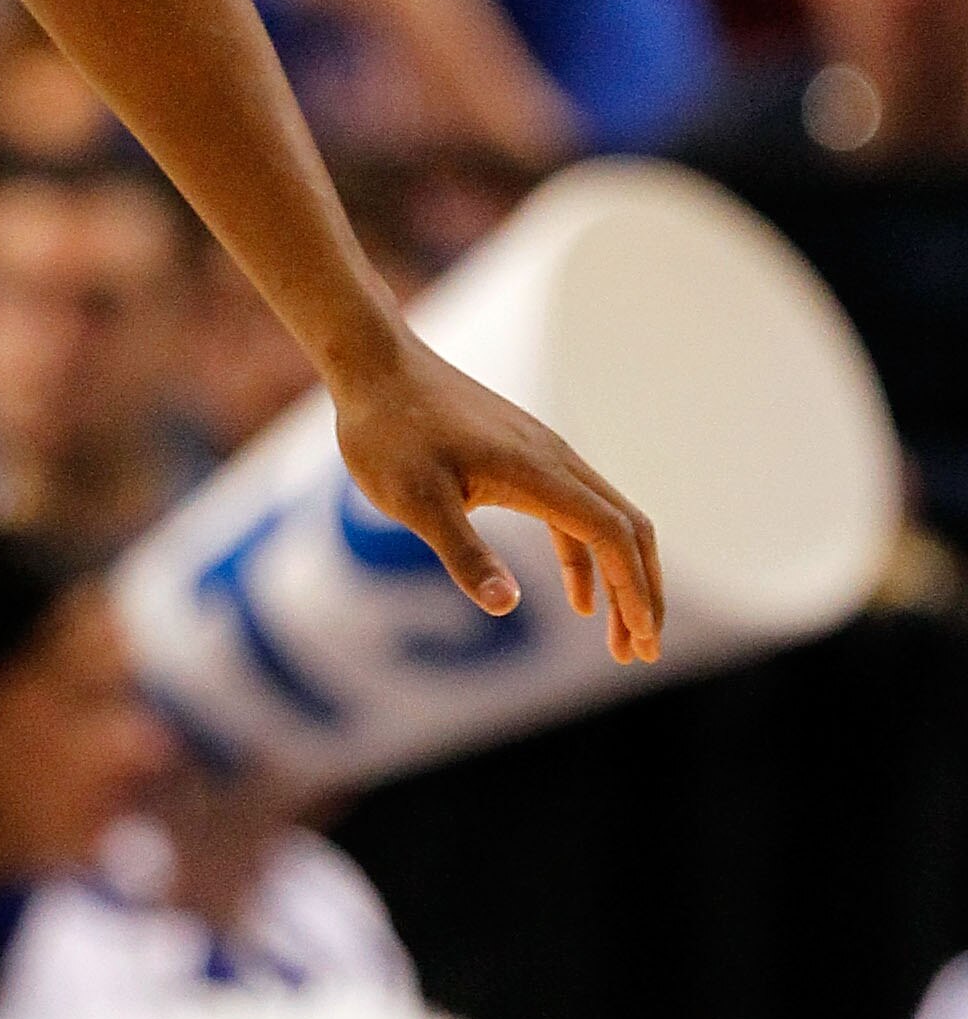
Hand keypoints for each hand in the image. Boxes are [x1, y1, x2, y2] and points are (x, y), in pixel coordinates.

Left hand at [329, 329, 663, 665]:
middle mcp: (555, 460)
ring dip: (618, 579)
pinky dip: (586, 558)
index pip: (612, 535)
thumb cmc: (389, 433)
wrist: (375, 366)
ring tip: (617, 638)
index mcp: (539, 472)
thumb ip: (464, 553)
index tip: (642, 639)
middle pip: (627, 530)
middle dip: (642, 592)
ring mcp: (543, 457)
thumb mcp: (415, 501)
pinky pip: (575, 513)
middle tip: (643, 652)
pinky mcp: (525, 459)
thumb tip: (507, 607)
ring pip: (605, 522)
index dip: (634, 589)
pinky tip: (579, 597)